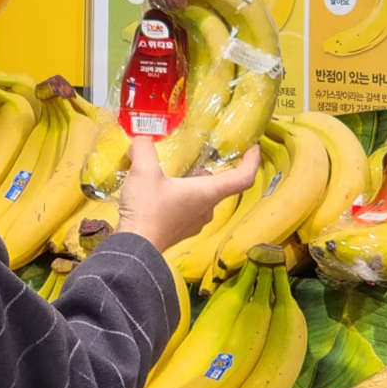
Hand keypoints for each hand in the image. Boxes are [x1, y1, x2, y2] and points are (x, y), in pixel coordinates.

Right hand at [116, 138, 260, 253]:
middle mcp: (207, 209)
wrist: (133, 249)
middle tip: (199, 154)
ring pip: (203, 197)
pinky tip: (161, 192)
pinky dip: (182, 197)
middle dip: (213, 169)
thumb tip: (141, 138)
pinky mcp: (181, 231)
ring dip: (195, 184)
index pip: (243, 177)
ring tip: (175, 171)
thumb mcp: (143, 171)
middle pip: (220, 186)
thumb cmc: (147, 209)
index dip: (252, 161)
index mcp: (208, 192)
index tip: (252, 147)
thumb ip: (144, 148)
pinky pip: (188, 209)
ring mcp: (195, 223)